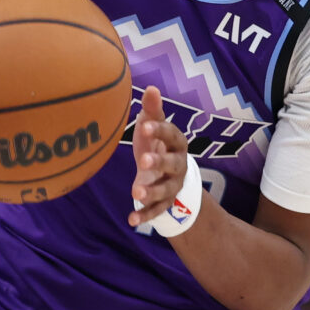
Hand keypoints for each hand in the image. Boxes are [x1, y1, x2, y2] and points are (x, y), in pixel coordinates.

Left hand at [126, 86, 193, 227]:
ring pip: (165, 190)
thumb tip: (152, 88)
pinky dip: (145, 217)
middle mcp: (179, 165)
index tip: (144, 125)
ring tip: (135, 193)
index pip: (172, 135)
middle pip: (173, 164)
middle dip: (160, 162)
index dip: (159, 130)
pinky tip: (131, 221)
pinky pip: (157, 211)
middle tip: (143, 160)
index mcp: (177, 144)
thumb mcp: (153, 127)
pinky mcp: (164, 203)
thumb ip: (152, 110)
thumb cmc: (157, 143)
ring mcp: (172, 185)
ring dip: (152, 192)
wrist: (168, 173)